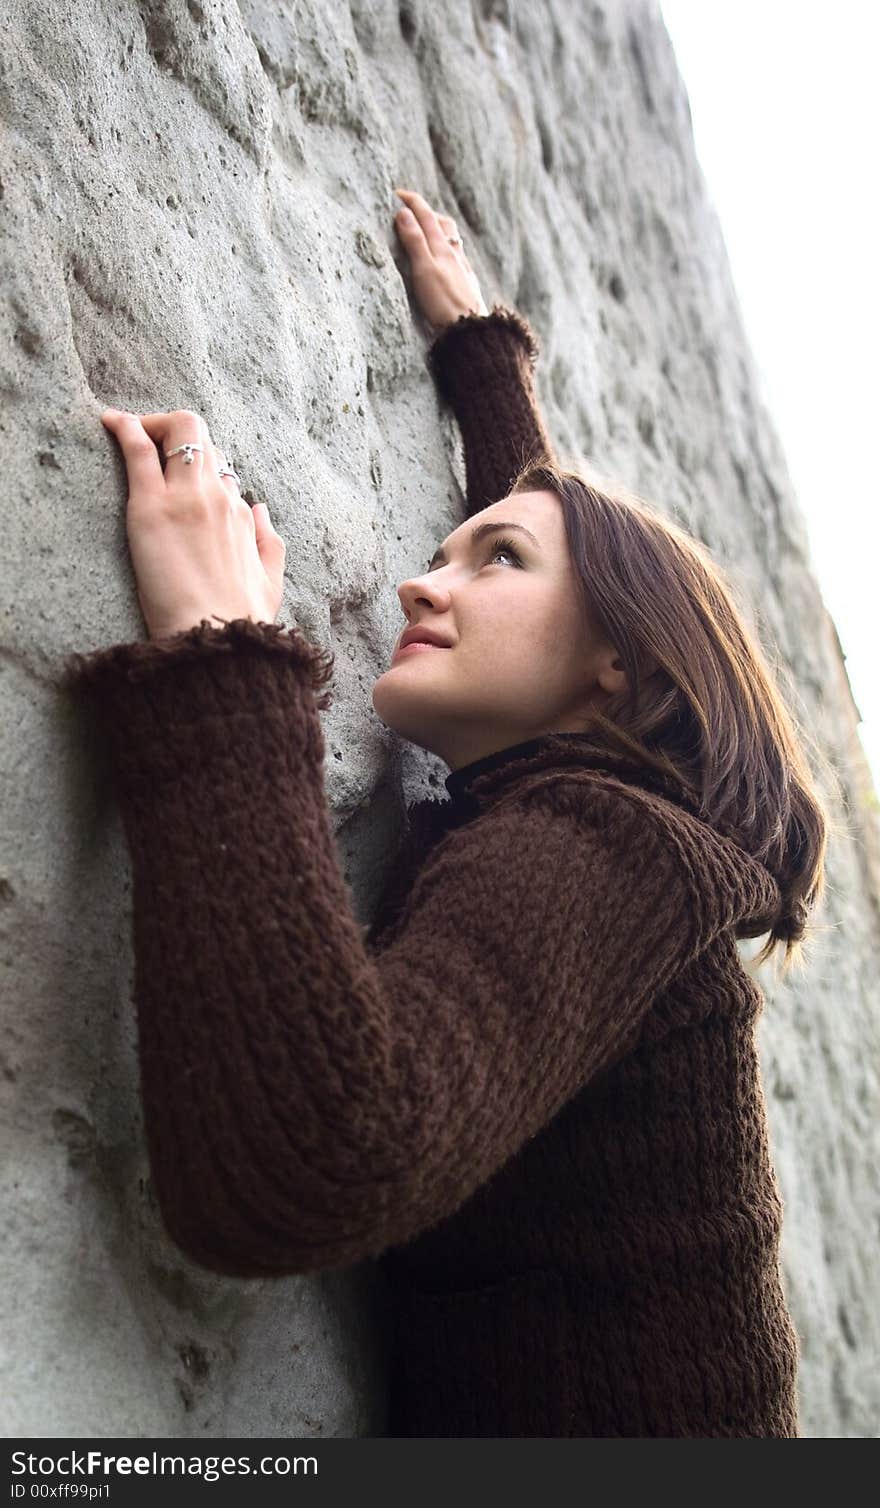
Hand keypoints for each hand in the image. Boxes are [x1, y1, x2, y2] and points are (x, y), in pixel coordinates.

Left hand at [100, 408, 286, 640]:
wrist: (217, 641)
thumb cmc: (241, 622)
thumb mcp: (271, 582)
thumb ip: (269, 541)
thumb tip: (260, 508)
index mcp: (244, 516)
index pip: (222, 471)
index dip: (200, 467)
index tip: (178, 474)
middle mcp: (220, 498)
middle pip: (204, 439)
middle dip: (177, 433)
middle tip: (151, 444)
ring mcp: (187, 498)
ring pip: (178, 434)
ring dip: (154, 428)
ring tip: (128, 430)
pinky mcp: (152, 507)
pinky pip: (140, 449)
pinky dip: (126, 426)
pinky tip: (111, 420)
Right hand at [393, 187, 489, 333]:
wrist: (469, 329)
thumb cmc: (444, 302)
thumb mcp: (423, 269)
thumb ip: (414, 240)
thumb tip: (403, 213)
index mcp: (442, 247)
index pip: (426, 216)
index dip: (413, 202)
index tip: (398, 194)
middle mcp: (455, 254)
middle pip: (443, 224)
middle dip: (427, 212)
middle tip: (412, 209)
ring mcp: (463, 269)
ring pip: (452, 240)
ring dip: (439, 230)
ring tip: (428, 231)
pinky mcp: (467, 284)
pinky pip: (457, 258)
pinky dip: (448, 250)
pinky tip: (446, 260)